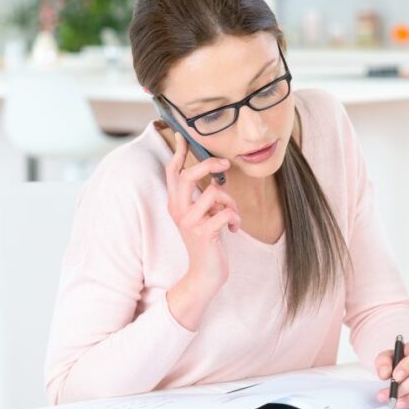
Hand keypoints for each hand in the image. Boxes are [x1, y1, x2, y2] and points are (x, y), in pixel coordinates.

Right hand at [166, 132, 240, 296]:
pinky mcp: (203, 233)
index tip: (182, 135)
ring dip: (231, 202)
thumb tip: (216, 177)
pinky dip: (236, 218)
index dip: (178, 153)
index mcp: (176, 204)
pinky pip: (226, 212)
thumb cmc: (208, 241)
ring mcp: (189, 222)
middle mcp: (178, 210)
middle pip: (188, 175)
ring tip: (232, 216)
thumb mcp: (204, 216)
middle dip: (209, 164)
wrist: (206, 273)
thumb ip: (205, 197)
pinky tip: (234, 229)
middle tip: (225, 164)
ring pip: (214, 192)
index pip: (173, 172)